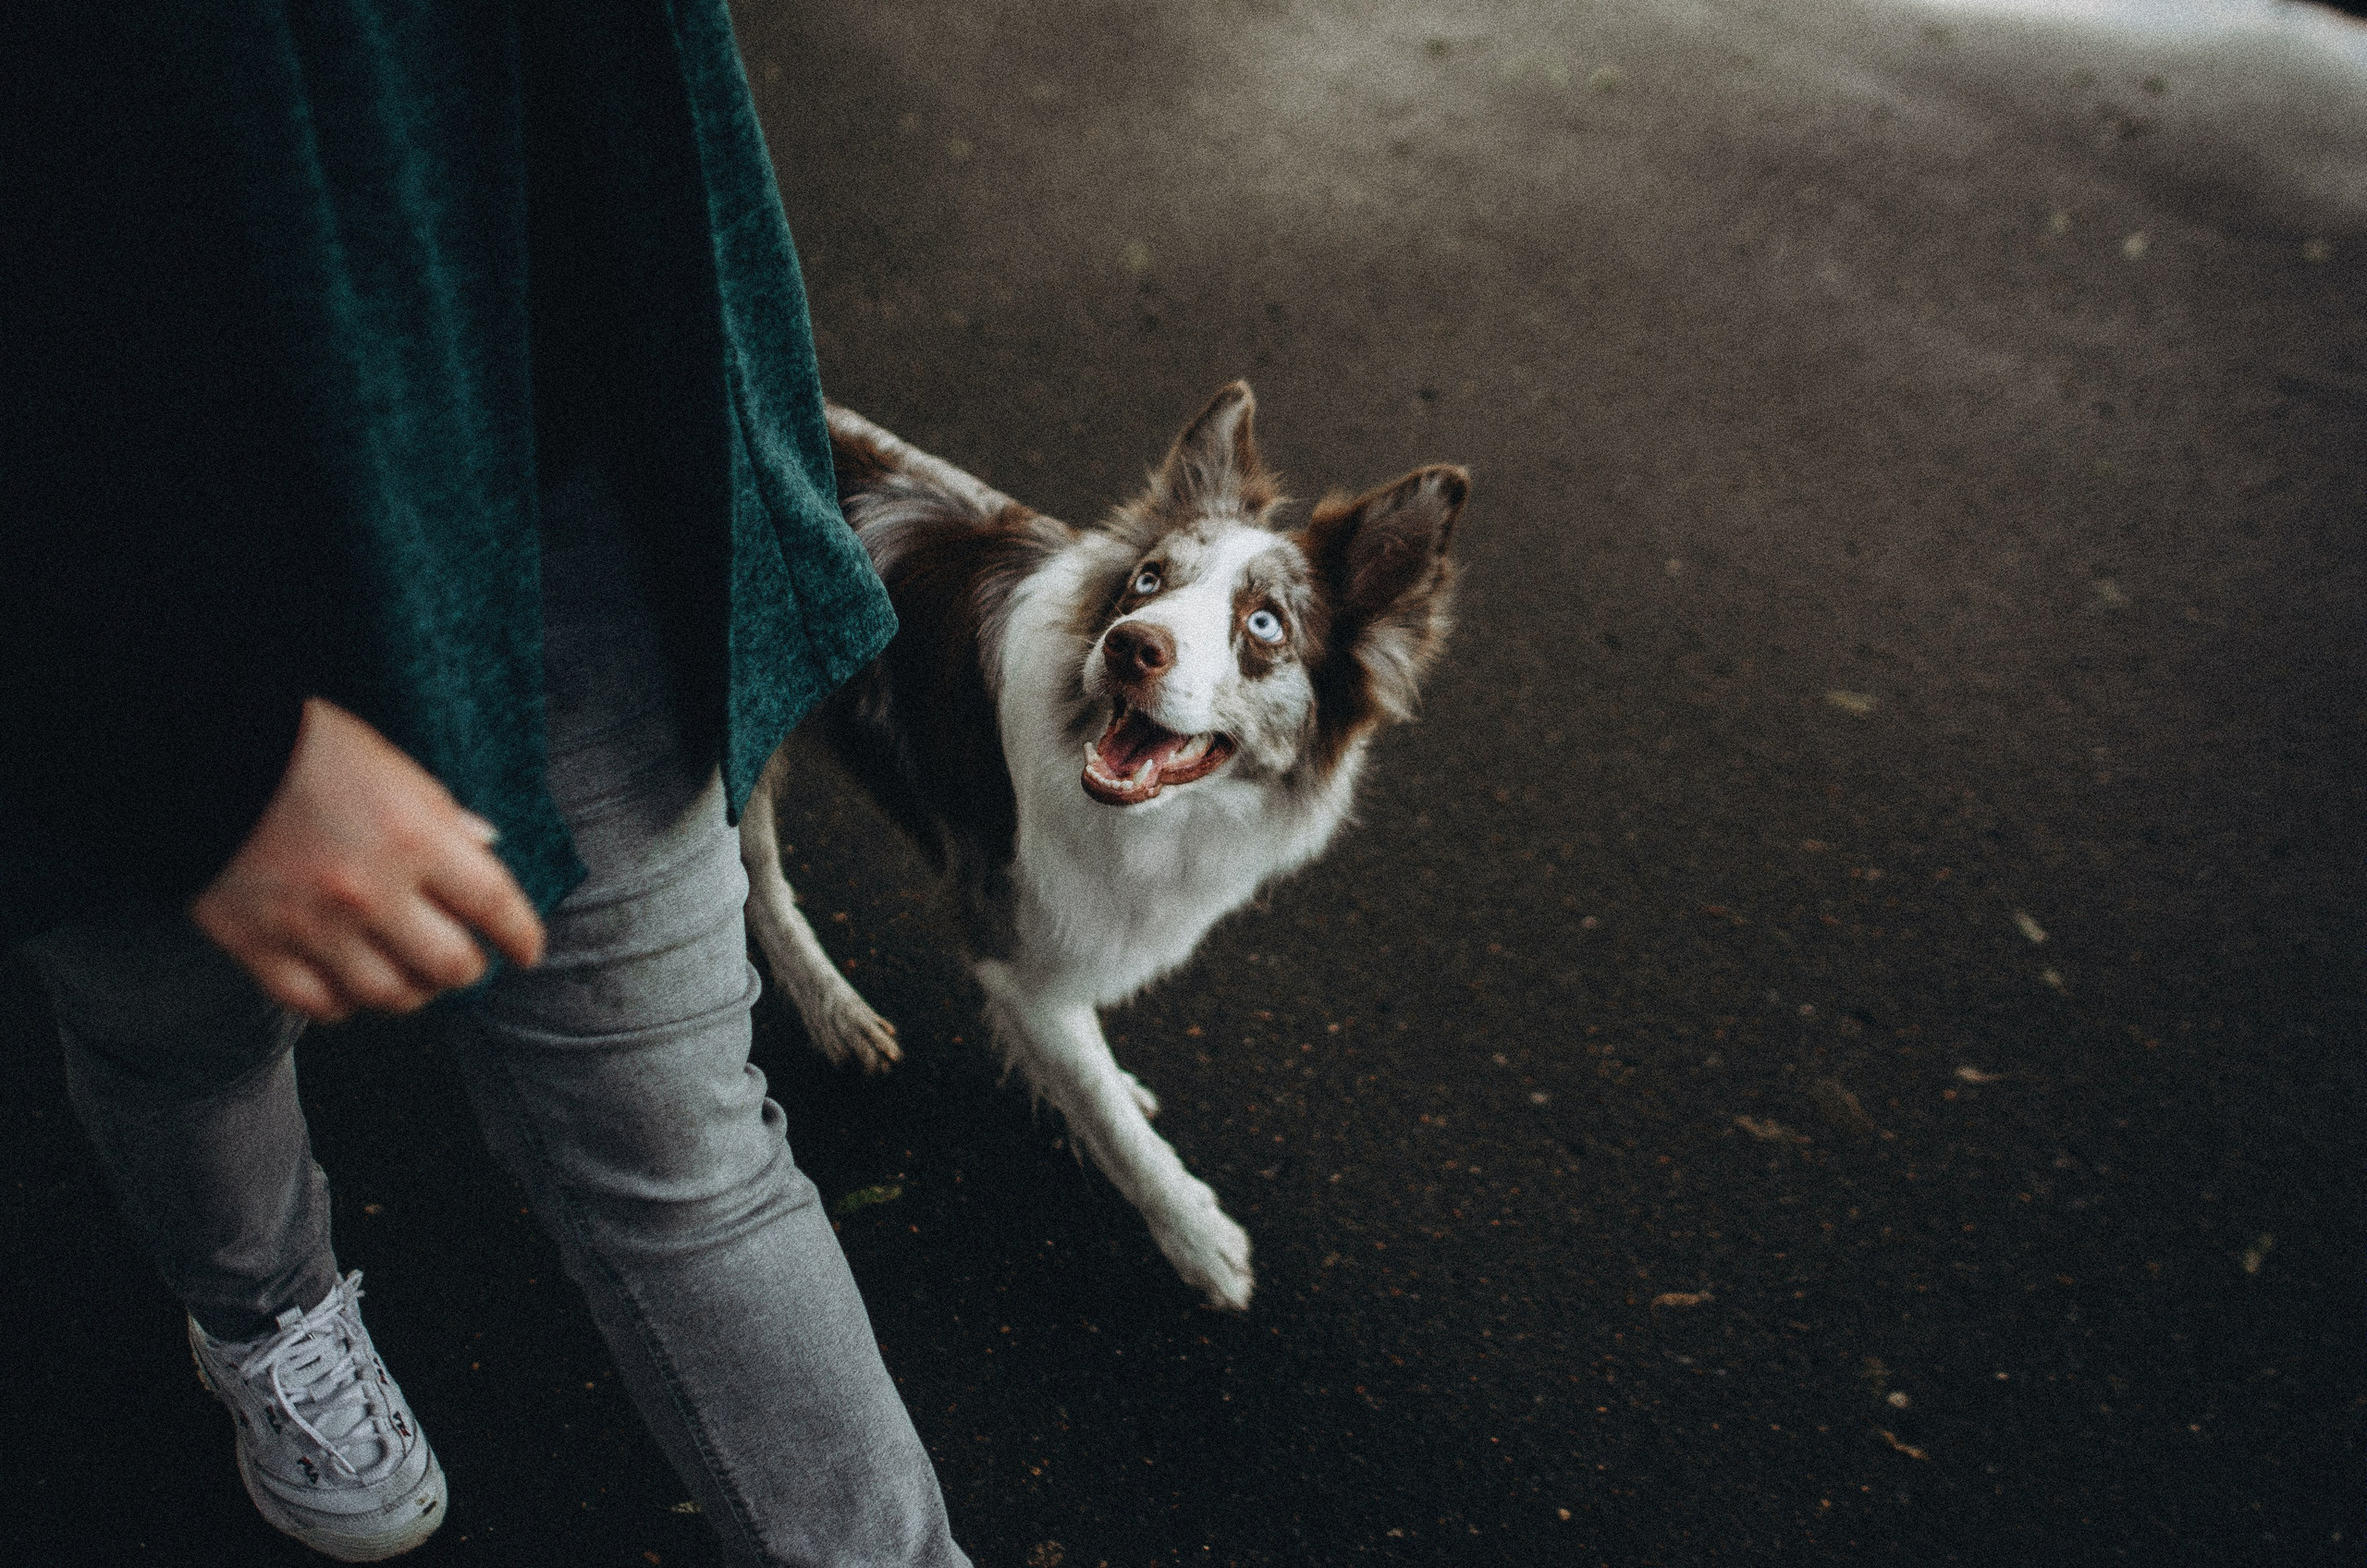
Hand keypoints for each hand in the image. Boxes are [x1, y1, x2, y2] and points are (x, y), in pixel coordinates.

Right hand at [192, 697, 545, 1021]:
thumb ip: (444, 816)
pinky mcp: (259, 946)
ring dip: (413, 994)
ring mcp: (315, 926)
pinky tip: (353, 989)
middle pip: (450, 965)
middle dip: (468, 969)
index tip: (528, 952)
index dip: (522, 936)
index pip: (495, 905)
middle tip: (466, 963)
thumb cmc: (305, 747)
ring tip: (416, 981)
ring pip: (389, 995)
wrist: (198, 749)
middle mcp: (373, 892)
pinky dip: (345, 1004)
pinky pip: (319, 1003)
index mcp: (416, 839)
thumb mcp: (393, 766)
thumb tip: (489, 846)